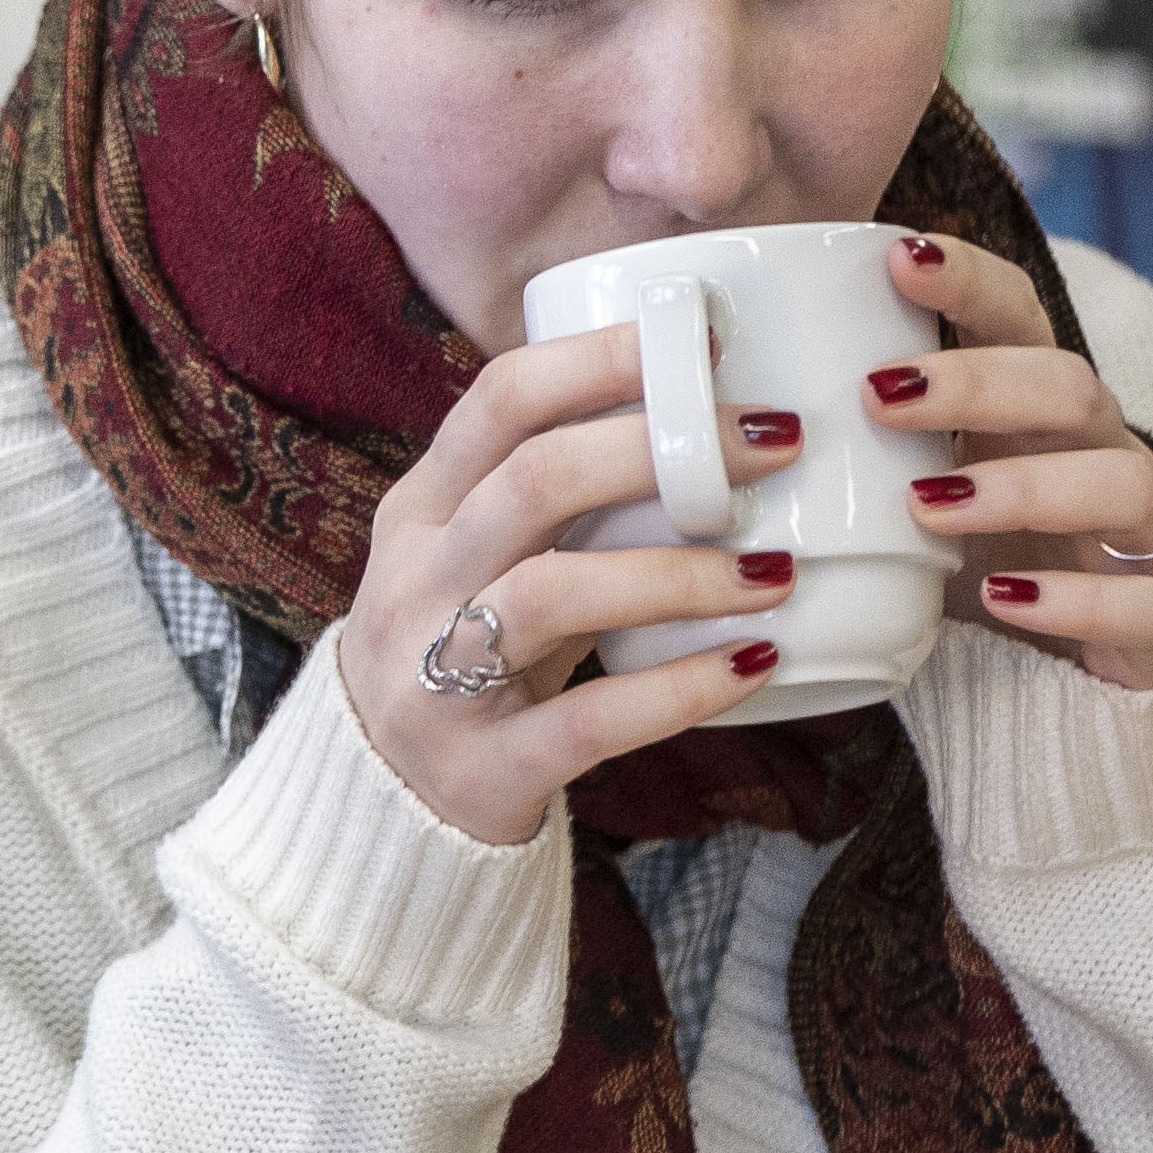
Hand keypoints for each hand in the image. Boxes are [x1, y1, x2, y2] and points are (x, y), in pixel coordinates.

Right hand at [343, 321, 816, 845]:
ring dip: (677, 575)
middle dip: (661, 451)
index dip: (603, 361)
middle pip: (532, 483)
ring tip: (773, 573)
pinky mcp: (482, 767)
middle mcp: (417, 581)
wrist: (379, 804)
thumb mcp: (480, 559)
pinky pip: (587, 719)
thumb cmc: (464, 652)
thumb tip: (714, 416)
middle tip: (772, 446)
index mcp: (422, 510)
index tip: (708, 348)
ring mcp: (435, 677)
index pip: (500, 401)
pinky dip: (678, 690)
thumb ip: (559, 499)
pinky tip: (751, 665)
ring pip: (551, 594)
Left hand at [867, 231, 1152, 694]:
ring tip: (927, 508)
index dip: (970, 279)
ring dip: (1022, 486)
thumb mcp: (917, 496)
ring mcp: (1140, 535)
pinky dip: (1070, 598)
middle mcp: (1099, 453)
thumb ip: (856, 452)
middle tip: (878, 396)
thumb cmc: (982, 562)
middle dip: (978, 381)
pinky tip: (999, 597)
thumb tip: (731, 416)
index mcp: (1038, 410)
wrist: (1078, 677)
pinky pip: (1138, 602)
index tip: (897, 257)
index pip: (1020, 317)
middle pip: (1070, 383)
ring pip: (1120, 480)